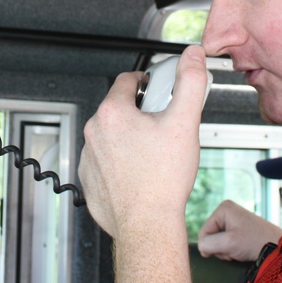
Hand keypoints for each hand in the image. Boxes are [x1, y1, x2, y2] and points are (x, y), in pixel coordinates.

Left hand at [78, 45, 208, 238]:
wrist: (147, 226)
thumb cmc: (162, 181)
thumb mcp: (185, 123)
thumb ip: (191, 82)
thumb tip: (192, 56)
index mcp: (113, 113)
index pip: (127, 79)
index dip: (147, 81)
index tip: (159, 90)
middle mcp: (94, 133)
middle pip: (120, 108)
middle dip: (141, 113)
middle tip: (164, 127)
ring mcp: (88, 157)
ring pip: (112, 136)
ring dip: (130, 138)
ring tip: (154, 154)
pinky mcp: (90, 180)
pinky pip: (105, 161)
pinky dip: (121, 162)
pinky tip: (141, 173)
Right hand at [197, 200, 281, 261]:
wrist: (278, 247)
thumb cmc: (256, 243)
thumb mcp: (228, 243)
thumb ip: (208, 244)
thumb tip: (201, 248)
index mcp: (223, 208)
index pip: (203, 232)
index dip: (212, 245)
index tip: (229, 248)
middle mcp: (227, 211)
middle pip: (210, 237)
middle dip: (221, 248)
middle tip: (235, 249)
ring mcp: (233, 220)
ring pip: (217, 242)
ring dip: (226, 250)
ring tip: (240, 250)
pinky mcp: (238, 229)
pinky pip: (226, 243)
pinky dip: (231, 250)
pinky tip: (242, 250)